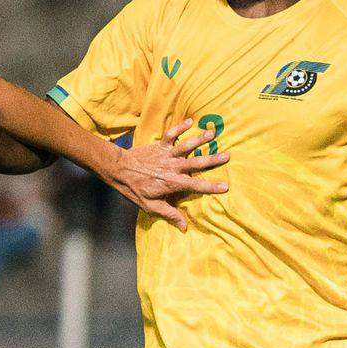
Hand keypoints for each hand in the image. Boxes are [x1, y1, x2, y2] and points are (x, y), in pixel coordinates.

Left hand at [111, 119, 229, 231]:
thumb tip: (184, 227)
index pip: (196, 186)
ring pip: (186, 146)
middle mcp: (173, 168)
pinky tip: (191, 120)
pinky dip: (180, 127)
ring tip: (213, 133)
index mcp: (173, 183)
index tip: (225, 187)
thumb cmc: (135, 189)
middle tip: (227, 156)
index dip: (211, 187)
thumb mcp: (151, 206)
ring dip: (200, 139)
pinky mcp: (160, 146)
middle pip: (196, 163)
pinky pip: (172, 134)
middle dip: (212, 160)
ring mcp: (167, 155)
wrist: (119, 170)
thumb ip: (169, 214)